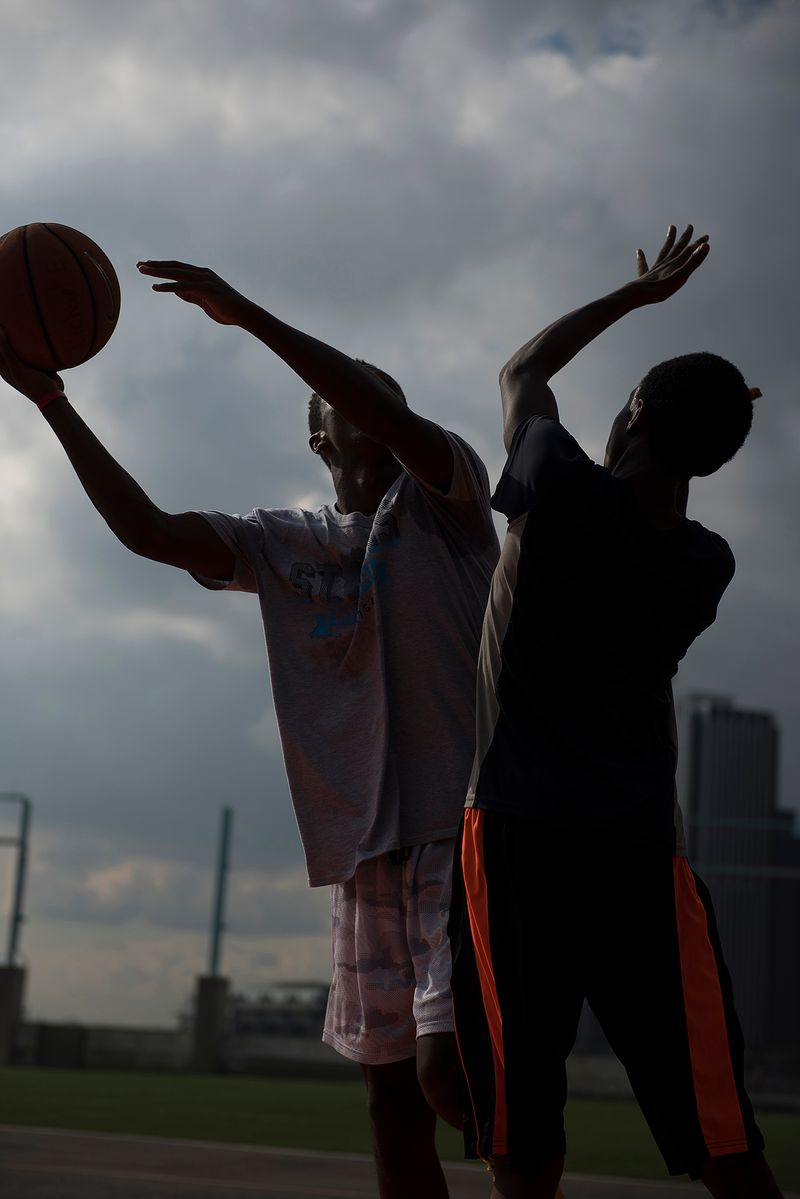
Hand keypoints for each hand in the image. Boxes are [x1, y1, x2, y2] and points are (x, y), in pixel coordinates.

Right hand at [0, 328, 64, 402]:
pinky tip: (1, 329)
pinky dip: (3, 341)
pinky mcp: (18, 371)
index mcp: (10, 374)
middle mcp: (7, 374)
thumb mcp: (43, 372)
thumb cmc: (49, 388)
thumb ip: (40, 362)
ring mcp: (12, 373)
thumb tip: (48, 350)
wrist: (52, 400)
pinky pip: (7, 353)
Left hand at [136, 261, 253, 325]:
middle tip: (138, 264)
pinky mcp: (206, 289)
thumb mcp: (204, 301)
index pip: (178, 267)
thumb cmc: (226, 309)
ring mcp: (205, 280)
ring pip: (176, 273)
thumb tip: (175, 290)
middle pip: (174, 267)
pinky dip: (168, 286)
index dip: (162, 265)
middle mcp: (202, 273)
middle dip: (155, 265)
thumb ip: (190, 294)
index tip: (147, 265)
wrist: (245, 314)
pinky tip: (155, 287)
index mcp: (202, 274)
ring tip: (142, 271)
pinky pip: (183, 287)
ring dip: (158, 272)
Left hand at [631, 224, 709, 304]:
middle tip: (689, 226)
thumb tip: (705, 245)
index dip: (698, 244)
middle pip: (677, 247)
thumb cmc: (662, 287)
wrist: (641, 294)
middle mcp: (666, 263)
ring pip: (664, 251)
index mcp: (675, 263)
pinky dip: (642, 257)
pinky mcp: (645, 276)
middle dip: (685, 237)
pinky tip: (639, 251)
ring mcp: (655, 268)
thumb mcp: (682, 275)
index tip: (706, 237)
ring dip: (669, 240)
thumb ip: (694, 261)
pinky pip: (643, 264)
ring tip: (671, 228)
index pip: (689, 251)